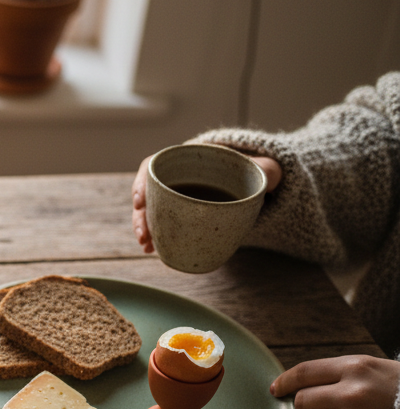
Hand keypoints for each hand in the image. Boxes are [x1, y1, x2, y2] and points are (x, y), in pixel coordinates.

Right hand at [132, 152, 283, 252]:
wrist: (249, 181)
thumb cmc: (248, 169)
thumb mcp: (259, 166)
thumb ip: (266, 169)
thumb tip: (268, 178)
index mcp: (185, 160)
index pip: (153, 165)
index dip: (141, 183)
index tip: (139, 202)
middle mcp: (174, 177)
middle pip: (148, 193)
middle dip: (141, 216)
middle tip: (144, 235)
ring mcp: (174, 196)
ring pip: (151, 211)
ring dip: (144, 229)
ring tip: (146, 247)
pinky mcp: (178, 212)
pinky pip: (161, 223)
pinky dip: (155, 236)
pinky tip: (152, 249)